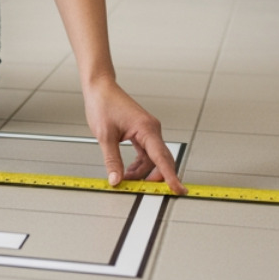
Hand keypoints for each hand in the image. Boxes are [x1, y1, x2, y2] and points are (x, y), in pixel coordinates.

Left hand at [82, 77, 186, 194]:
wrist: (99, 88)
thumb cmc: (103, 104)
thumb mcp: (105, 136)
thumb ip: (112, 160)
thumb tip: (116, 180)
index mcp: (146, 128)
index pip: (162, 158)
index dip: (171, 177)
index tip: (179, 189)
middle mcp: (151, 129)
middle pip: (161, 160)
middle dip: (155, 177)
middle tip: (143, 191)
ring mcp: (148, 130)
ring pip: (153, 159)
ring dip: (142, 172)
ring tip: (126, 179)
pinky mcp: (142, 132)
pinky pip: (146, 153)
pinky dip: (139, 164)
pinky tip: (129, 170)